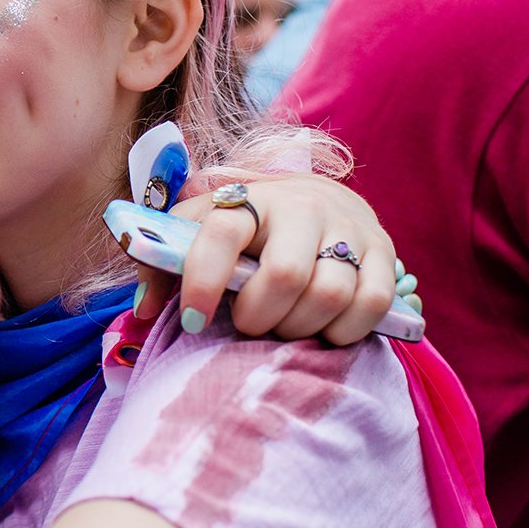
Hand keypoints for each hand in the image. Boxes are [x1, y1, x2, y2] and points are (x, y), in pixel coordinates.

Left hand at [136, 175, 396, 345]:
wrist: (314, 199)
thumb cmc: (245, 229)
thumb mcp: (198, 230)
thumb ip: (162, 261)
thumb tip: (144, 308)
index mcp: (248, 198)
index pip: (222, 234)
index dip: (203, 281)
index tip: (192, 322)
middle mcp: (302, 207)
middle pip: (285, 275)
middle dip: (260, 316)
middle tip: (249, 324)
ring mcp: (348, 228)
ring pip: (330, 293)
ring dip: (301, 327)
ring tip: (284, 325)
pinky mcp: (384, 251)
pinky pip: (372, 303)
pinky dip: (346, 329)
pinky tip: (325, 328)